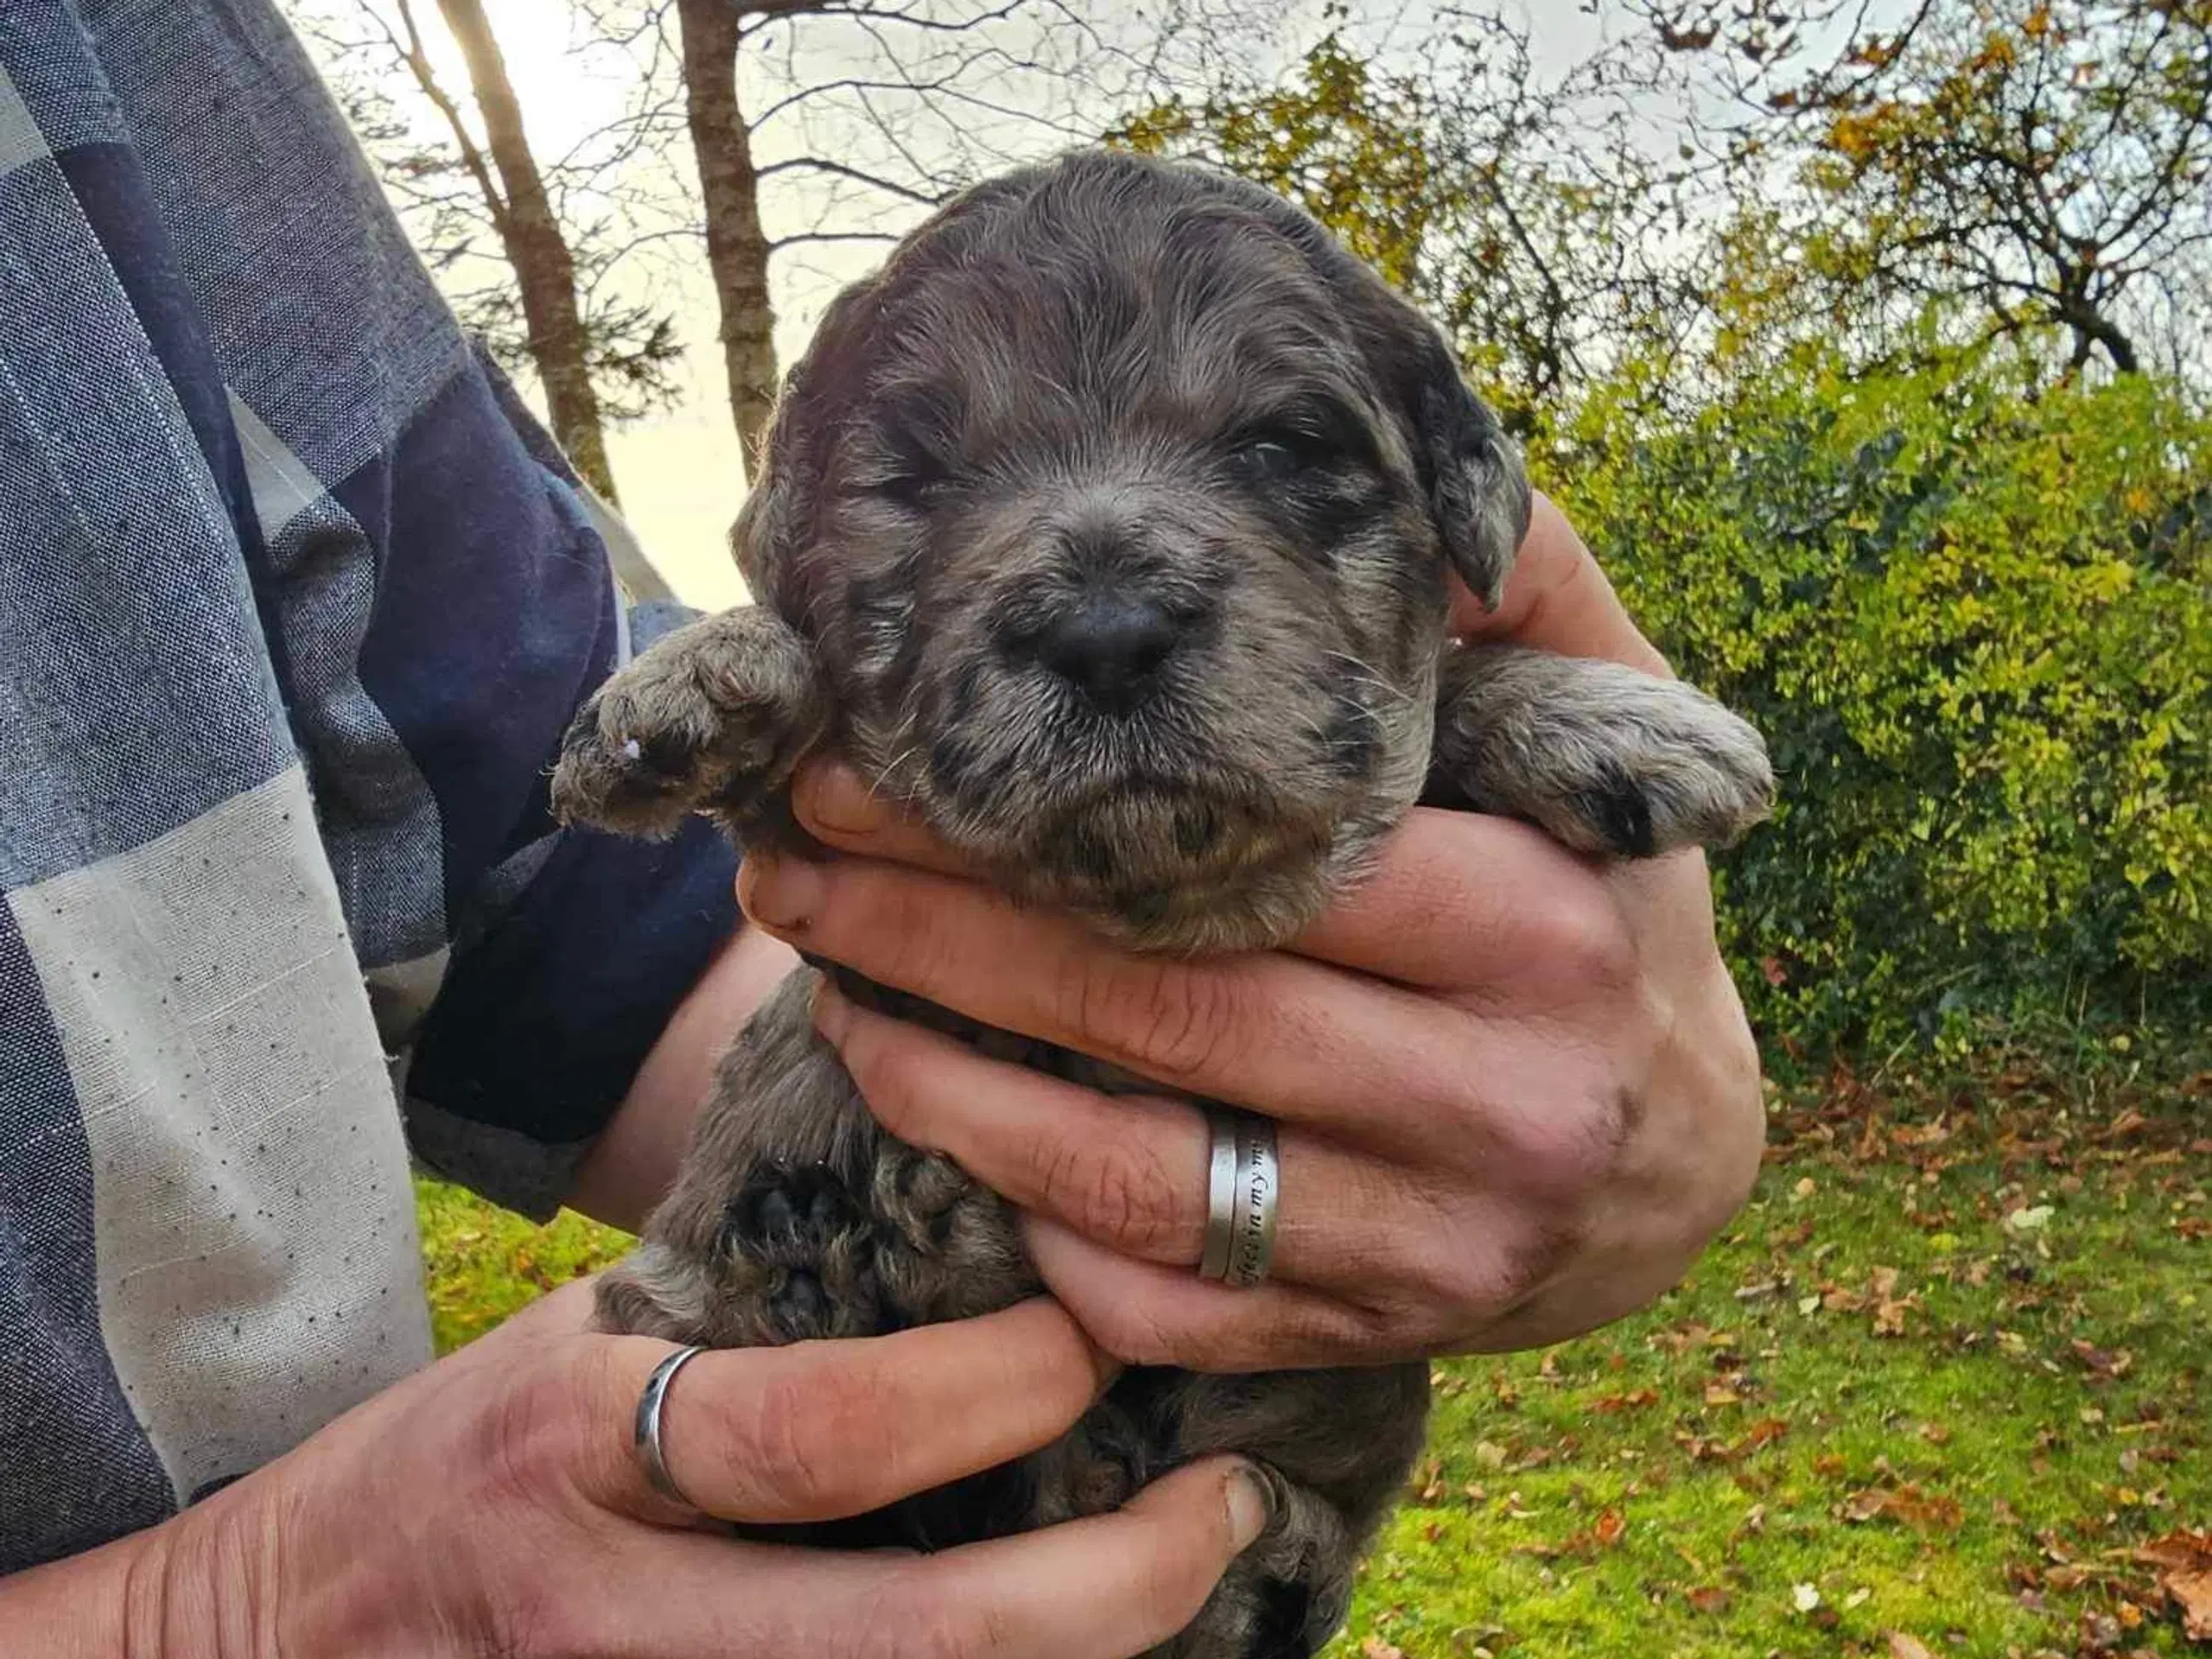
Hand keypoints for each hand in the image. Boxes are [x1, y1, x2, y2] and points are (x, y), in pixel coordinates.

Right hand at [13, 1288, 1270, 1658]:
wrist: (271, 1655)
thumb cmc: (442, 1469)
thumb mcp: (561, 1347)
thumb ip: (733, 1309)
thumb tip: (950, 1221)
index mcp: (577, 1453)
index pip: (824, 1437)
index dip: (992, 1391)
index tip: (1095, 1333)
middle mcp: (619, 1619)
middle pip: (918, 1643)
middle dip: (1113, 1585)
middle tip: (1229, 1501)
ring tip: (1202, 1575)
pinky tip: (1089, 1651)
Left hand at [734, 493, 1764, 1369]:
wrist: (1689, 1162)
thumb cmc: (1612, 917)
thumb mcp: (1609, 746)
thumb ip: (1527, 590)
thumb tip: (1403, 466)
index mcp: (1548, 927)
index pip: (1266, 859)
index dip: (1043, 819)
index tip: (878, 761)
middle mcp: (1500, 1102)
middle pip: (1167, 1011)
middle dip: (941, 936)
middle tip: (794, 866)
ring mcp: (1434, 1247)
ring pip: (1137, 1181)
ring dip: (949, 1091)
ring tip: (834, 994)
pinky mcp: (1374, 1340)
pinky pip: (1163, 1310)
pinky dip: (1035, 1231)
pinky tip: (958, 1135)